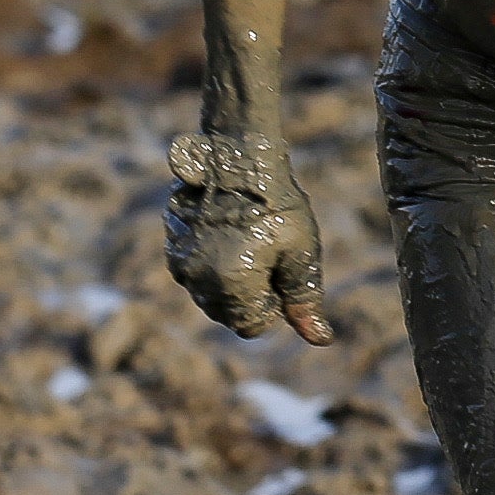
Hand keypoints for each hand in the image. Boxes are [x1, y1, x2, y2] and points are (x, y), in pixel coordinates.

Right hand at [163, 130, 332, 344]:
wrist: (241, 155)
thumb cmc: (279, 204)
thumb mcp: (301, 252)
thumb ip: (304, 299)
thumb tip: (320, 339)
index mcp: (231, 288)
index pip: (253, 326)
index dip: (274, 303)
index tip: (282, 269)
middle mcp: (197, 282)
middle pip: (229, 314)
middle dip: (251, 295)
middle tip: (269, 252)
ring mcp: (180, 264)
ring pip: (210, 295)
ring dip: (230, 281)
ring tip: (250, 240)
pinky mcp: (173, 246)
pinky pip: (195, 272)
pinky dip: (213, 264)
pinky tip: (231, 233)